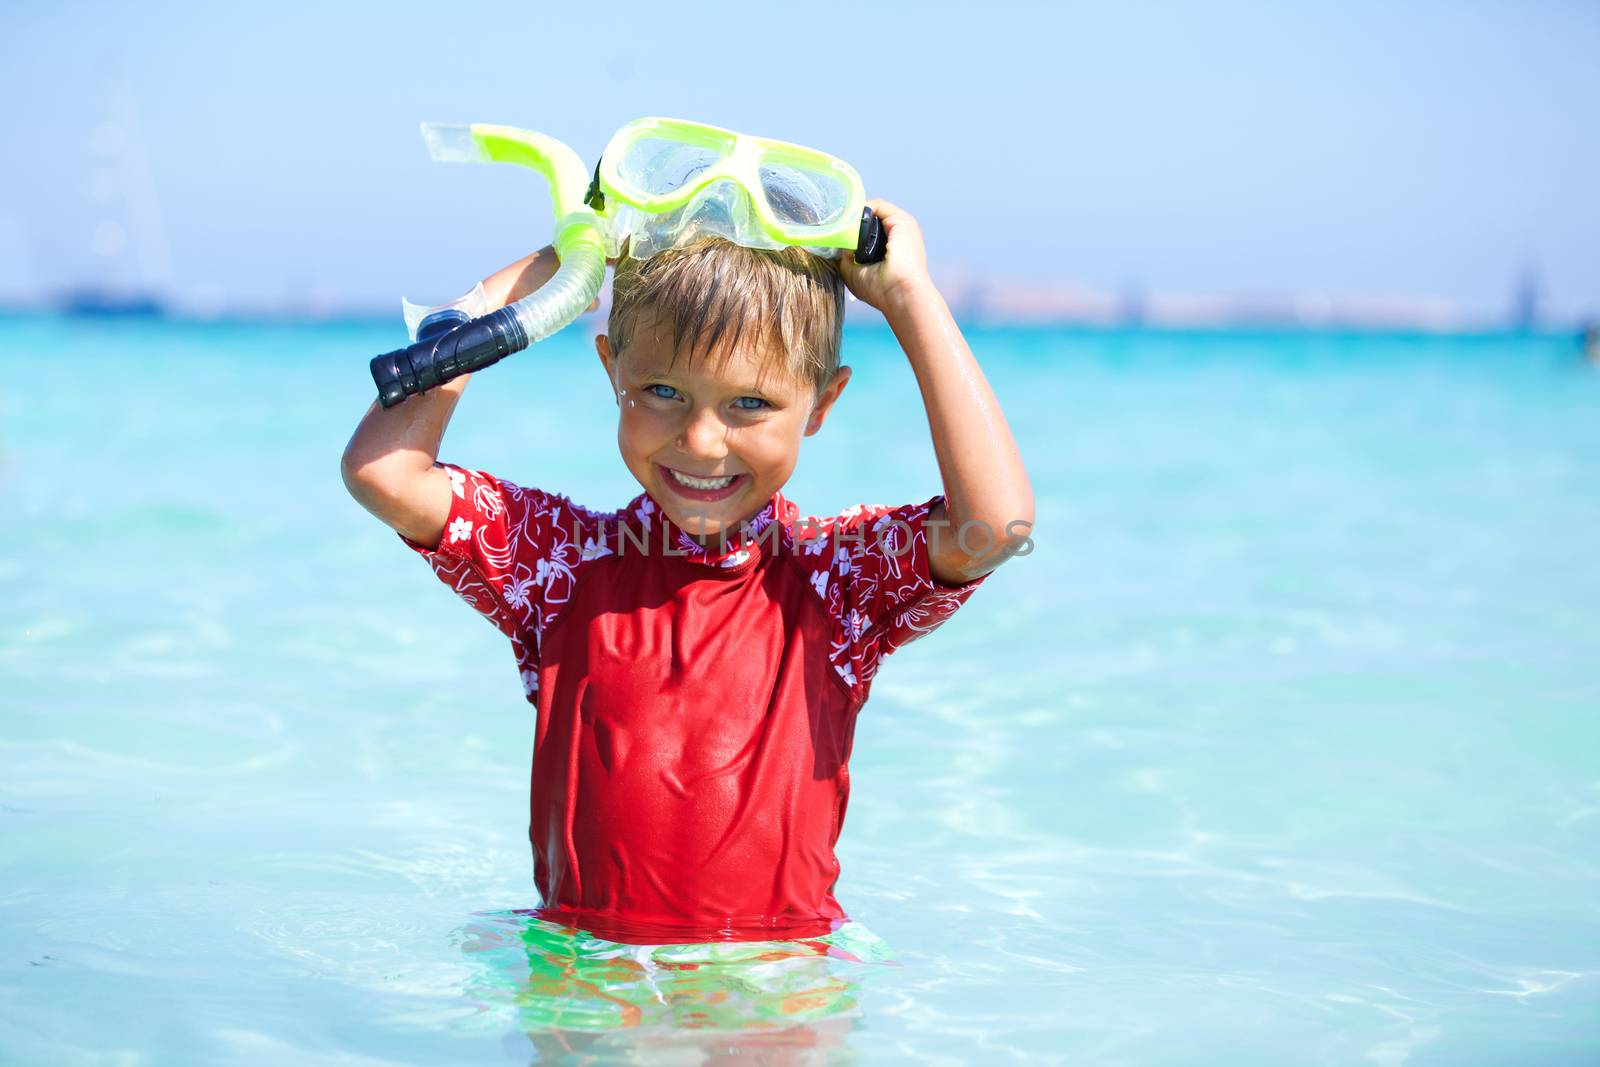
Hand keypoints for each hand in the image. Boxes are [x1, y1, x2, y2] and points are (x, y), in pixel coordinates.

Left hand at [837, 198, 933, 313]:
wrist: (901, 293)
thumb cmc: (882, 291)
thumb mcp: (855, 273)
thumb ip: (845, 257)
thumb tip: (838, 243)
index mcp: (892, 250)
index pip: (870, 232)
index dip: (852, 232)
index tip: (836, 234)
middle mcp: (899, 236)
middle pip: (871, 220)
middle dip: (852, 223)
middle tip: (835, 228)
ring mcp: (902, 227)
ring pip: (873, 212)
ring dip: (855, 216)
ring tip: (841, 225)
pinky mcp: (902, 221)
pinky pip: (878, 205)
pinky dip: (862, 208)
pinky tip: (851, 218)